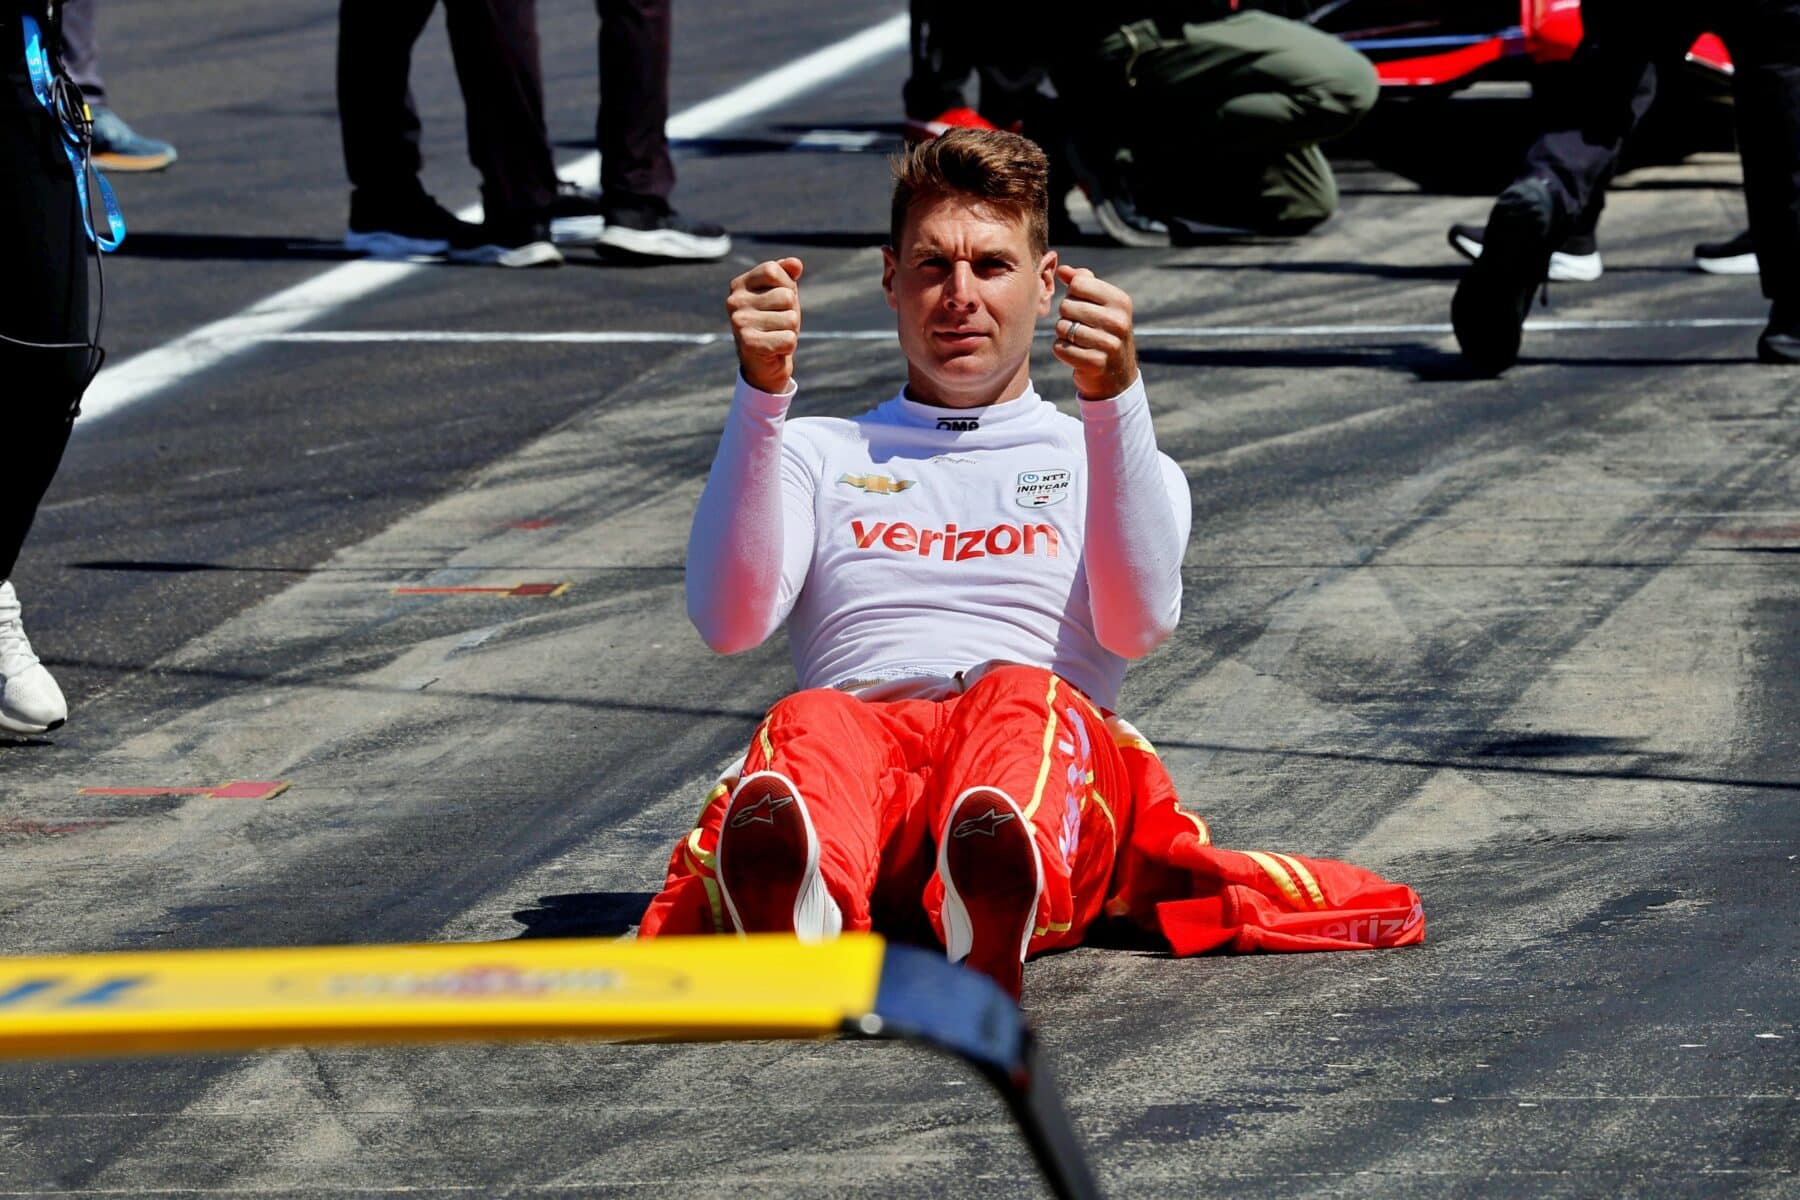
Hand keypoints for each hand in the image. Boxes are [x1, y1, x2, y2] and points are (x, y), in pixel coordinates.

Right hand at [727, 256, 804, 392]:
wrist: (763, 363)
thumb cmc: (773, 322)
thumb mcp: (781, 294)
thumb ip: (787, 274)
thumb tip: (796, 264)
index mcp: (739, 285)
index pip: (773, 270)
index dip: (786, 285)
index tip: (779, 301)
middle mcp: (734, 301)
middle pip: (786, 296)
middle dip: (791, 311)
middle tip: (778, 324)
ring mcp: (739, 323)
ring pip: (790, 318)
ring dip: (791, 330)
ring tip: (776, 335)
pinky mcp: (749, 344)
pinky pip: (788, 339)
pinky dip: (789, 346)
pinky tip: (775, 349)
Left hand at [1052, 264, 1137, 399]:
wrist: (1117, 376)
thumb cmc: (1104, 332)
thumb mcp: (1102, 305)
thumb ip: (1083, 283)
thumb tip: (1062, 269)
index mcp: (1121, 301)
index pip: (1078, 284)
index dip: (1072, 295)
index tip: (1082, 307)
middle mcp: (1119, 321)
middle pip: (1066, 306)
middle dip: (1066, 316)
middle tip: (1079, 327)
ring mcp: (1109, 344)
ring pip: (1062, 327)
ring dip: (1064, 334)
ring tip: (1078, 340)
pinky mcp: (1095, 363)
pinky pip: (1060, 348)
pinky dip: (1062, 350)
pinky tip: (1075, 353)